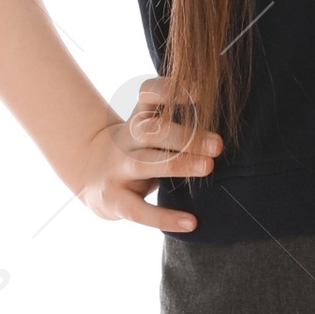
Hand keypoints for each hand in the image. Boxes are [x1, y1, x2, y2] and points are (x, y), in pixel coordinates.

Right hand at [77, 77, 222, 229]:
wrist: (89, 176)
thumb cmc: (135, 151)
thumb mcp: (148, 132)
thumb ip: (176, 125)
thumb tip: (224, 124)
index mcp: (137, 120)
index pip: (148, 95)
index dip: (169, 90)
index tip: (199, 91)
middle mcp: (125, 141)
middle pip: (151, 131)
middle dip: (186, 136)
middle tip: (218, 144)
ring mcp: (116, 170)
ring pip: (144, 163)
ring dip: (178, 164)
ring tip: (207, 167)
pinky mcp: (113, 200)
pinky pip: (139, 210)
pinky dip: (165, 218)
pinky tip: (191, 223)